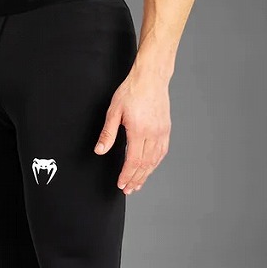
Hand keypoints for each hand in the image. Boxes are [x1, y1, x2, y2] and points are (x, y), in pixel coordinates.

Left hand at [93, 68, 170, 193]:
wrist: (151, 78)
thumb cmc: (132, 91)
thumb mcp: (114, 111)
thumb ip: (108, 133)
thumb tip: (100, 150)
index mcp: (139, 130)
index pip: (134, 161)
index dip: (127, 175)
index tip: (122, 184)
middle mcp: (153, 133)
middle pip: (145, 165)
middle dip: (136, 179)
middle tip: (129, 189)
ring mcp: (162, 132)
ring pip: (155, 160)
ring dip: (146, 174)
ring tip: (138, 183)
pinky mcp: (166, 129)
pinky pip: (162, 152)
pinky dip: (155, 163)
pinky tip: (149, 168)